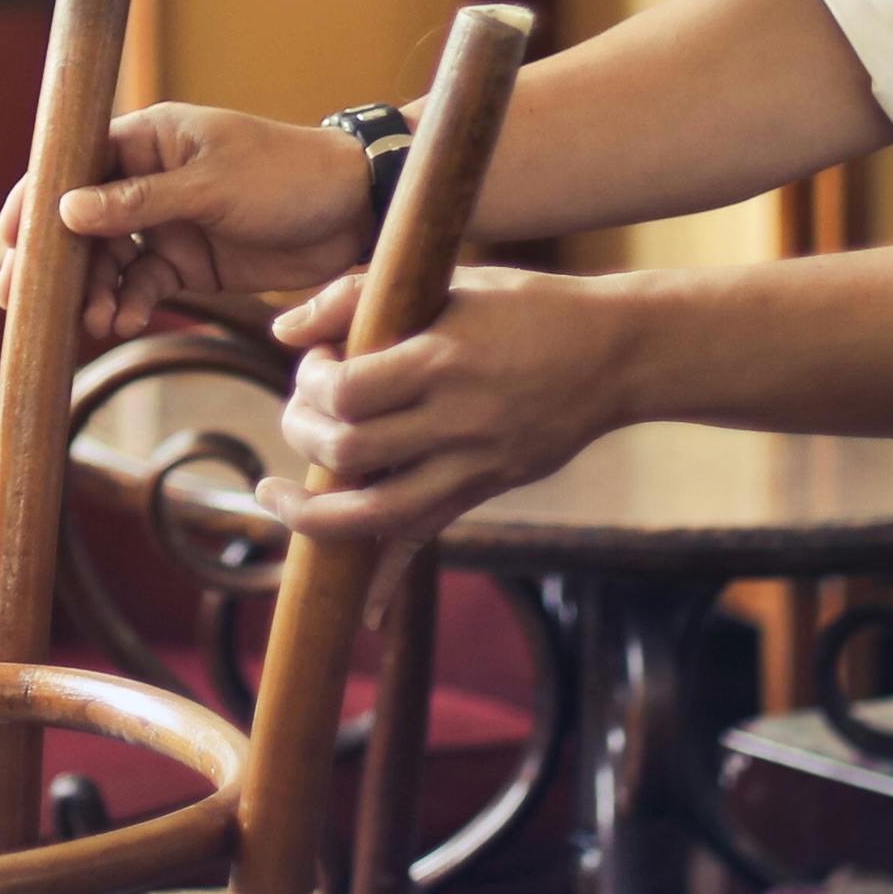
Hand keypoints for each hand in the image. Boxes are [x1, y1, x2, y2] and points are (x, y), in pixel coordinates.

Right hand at [0, 102, 377, 344]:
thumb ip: (140, 202)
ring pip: (108, 259)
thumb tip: (67, 210)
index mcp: (150, 137)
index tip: (10, 239)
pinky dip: (128, 305)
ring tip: (92, 321)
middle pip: (82, 218)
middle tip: (23, 299)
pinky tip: (122, 323)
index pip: (75, 162)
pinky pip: (142, 285)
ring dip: (93, 290)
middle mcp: (149, 177)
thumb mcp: (212, 185)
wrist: (355, 212)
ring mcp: (167, 222)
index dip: (37, 199)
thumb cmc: (288, 176)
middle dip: (56, 259)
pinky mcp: (188, 262)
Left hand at [268, 265, 632, 545]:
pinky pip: (426, 540)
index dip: (311, 382)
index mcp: (441, 360)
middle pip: (350, 450)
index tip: (316, 364)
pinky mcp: (485, 489)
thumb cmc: (527, 306)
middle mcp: (456, 421)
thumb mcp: (448, 282)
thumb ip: (357, 295)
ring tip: (275, 497)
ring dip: (314, 512)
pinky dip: (389, 579)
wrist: (617, 354)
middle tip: (302, 410)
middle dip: (302, 431)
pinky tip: (360, 611)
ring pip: (378, 512)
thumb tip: (282, 331)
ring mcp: (474, 465)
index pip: (346, 391)